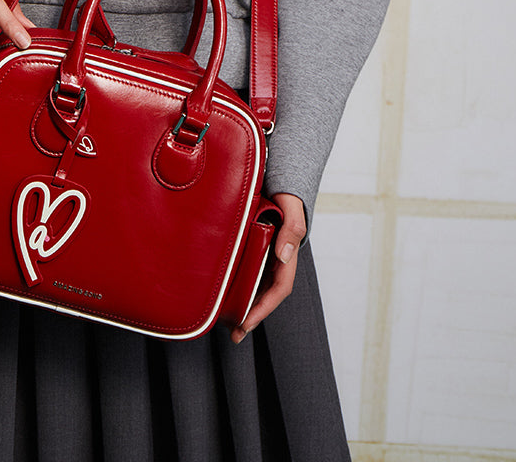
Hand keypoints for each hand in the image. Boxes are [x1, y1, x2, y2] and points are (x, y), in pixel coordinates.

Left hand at [230, 192, 306, 343]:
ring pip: (255, 286)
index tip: (247, 322)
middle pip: (265, 294)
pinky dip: (237, 286)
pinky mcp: (252, 247)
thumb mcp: (291, 209)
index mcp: (287, 254)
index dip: (264, 308)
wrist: (277, 180)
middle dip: (252, 316)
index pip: (279, 289)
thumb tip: (283, 256)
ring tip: (226, 324)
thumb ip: (292, 228)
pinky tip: (223, 295)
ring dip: (244, 305)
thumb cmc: (285, 194)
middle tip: (235, 335)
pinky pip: (246, 272)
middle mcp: (276, 259)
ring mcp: (264, 254)